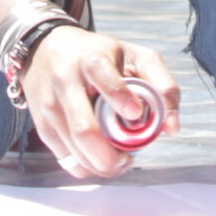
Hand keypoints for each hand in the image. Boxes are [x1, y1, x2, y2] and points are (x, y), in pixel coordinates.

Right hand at [17, 26, 179, 178]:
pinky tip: (99, 158)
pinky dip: (87, 166)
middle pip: (86, 130)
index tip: (135, 114)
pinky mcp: (42, 126)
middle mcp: (66, 83)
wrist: (44, 49)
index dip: (121, 99)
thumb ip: (162, 85)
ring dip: (102, 165)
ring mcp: (50, 107)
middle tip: (129, 158)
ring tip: (119, 160)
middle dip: (112, 156)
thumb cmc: (98, 54)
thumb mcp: (134, 56)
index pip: (105, 79)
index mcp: (92, 60)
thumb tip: (172, 128)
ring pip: (76, 151)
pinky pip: (66, 160)